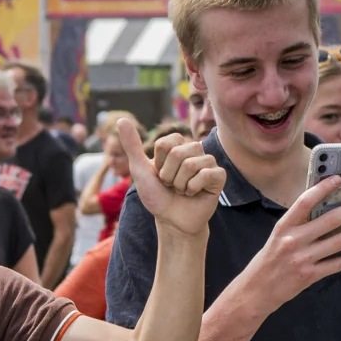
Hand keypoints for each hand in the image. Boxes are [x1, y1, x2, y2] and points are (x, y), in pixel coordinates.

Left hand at [128, 128, 224, 242]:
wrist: (172, 221)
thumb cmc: (157, 196)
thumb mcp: (140, 170)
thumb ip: (132, 145)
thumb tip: (121, 120)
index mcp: (177, 145)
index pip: (165, 144)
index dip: (159, 164)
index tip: (160, 175)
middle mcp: (194, 149)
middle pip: (177, 153)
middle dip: (168, 176)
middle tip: (171, 185)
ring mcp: (208, 161)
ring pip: (191, 164)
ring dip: (180, 184)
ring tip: (181, 190)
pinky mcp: (218, 175)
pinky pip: (206, 174)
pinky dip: (193, 188)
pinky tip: (193, 193)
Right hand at [222, 173, 340, 318]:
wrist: (255, 291)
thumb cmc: (268, 261)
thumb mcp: (278, 237)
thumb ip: (298, 224)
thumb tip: (325, 209)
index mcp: (283, 227)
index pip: (305, 201)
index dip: (323, 188)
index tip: (339, 179)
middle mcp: (293, 241)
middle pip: (329, 220)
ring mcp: (302, 259)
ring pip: (337, 242)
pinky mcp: (309, 276)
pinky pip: (335, 265)